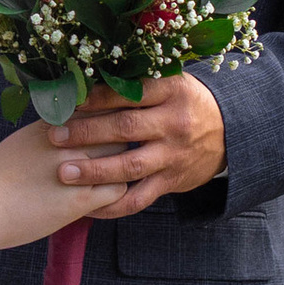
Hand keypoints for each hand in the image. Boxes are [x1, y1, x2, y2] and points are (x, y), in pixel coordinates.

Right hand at [0, 119, 147, 250]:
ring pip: (122, 160)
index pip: (99, 108)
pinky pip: (117, 191)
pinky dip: (116, 192)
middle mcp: (68, 141)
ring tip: (118, 174)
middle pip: (116, 130)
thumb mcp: (24, 139)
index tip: (117, 122)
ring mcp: (76, 170)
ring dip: (123, 167)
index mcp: (53, 123)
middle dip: (121, 139)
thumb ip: (52, 129)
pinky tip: (105, 197)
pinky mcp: (79, 200)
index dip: (112, 116)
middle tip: (123, 150)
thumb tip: (73, 126)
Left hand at [47, 73, 227, 201]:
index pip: (130, 92)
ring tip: (64, 172)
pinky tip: (88, 206)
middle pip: (125, 128)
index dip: (97, 97)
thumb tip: (86, 78)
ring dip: (94, 170)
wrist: (228, 133)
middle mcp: (174, 123)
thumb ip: (137, 82)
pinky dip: (113, 206)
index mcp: (172, 91)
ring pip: (130, 166)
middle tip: (55, 136)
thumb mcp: (171, 82)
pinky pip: (139, 198)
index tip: (68, 101)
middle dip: (87, 133)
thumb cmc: (185, 102)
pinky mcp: (172, 182)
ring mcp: (173, 155)